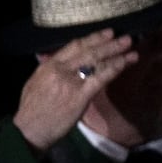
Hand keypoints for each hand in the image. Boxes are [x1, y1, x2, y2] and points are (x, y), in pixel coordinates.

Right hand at [13, 29, 137, 151]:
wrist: (29, 129)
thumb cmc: (33, 109)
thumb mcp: (35, 82)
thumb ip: (47, 68)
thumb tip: (53, 57)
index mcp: (49, 65)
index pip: (74, 46)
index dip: (93, 38)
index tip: (107, 33)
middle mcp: (60, 70)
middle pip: (89, 51)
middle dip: (109, 43)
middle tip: (126, 37)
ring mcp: (71, 82)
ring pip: (97, 63)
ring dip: (116, 54)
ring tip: (132, 49)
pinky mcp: (80, 96)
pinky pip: (101, 78)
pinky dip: (114, 69)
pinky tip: (125, 63)